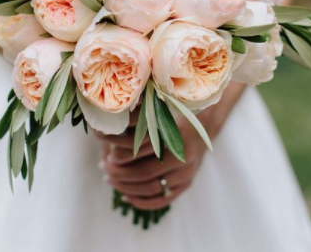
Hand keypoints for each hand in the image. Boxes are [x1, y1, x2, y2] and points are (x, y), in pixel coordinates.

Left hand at [94, 82, 246, 209]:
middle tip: (105, 168)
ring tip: (111, 180)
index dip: (122, 157)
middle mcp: (184, 157)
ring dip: (127, 187)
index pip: (142, 152)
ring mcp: (187, 173)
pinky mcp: (187, 184)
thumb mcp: (161, 110)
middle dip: (120, 174)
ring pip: (151, 189)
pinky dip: (142, 201)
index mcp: (177, 135)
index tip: (108, 154)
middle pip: (144, 174)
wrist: (204, 124)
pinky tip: (126, 195)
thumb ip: (140, 119)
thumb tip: (107, 133)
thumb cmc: (176, 113)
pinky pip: (163, 199)